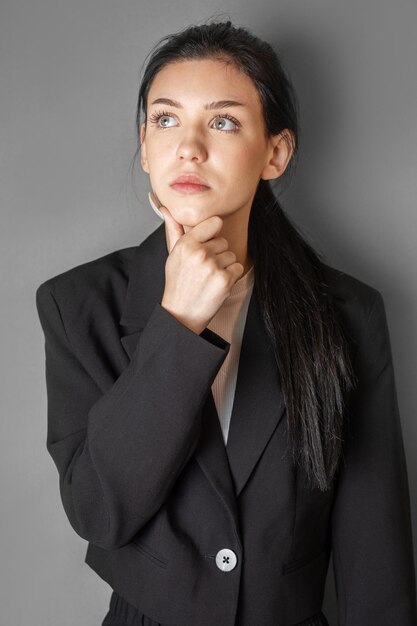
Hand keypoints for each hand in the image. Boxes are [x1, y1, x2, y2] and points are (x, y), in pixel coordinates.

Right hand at [151, 193, 244, 333]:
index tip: (207, 245)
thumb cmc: (177, 283)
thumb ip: (174, 229)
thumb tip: (165, 208)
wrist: (181, 314)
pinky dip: (231, 276)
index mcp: (186, 244)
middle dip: (216, 254)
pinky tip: (216, 284)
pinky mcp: (225, 280)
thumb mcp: (172, 255)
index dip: (213, 234)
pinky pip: (238, 267)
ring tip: (208, 278)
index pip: (214, 223)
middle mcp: (200, 253)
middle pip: (223, 242)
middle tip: (202, 270)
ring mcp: (213, 266)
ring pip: (231, 255)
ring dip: (224, 266)